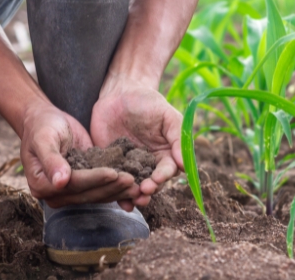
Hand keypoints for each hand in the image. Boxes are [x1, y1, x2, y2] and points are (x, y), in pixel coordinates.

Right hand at [20, 101, 139, 208]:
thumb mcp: (44, 138)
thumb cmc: (42, 126)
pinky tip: (133, 184)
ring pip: (97, 195)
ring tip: (136, 185)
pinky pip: (101, 189)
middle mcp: (56, 193)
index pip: (73, 185)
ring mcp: (70, 192)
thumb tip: (60, 182)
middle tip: (132, 180)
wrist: (45, 121)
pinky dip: (117, 187)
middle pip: (88, 193)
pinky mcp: (84, 185)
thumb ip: (51, 159)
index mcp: (42, 184)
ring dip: (117, 191)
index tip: (113, 172)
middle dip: (111, 187)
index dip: (94, 179)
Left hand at [91, 79, 183, 206]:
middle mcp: (149, 164)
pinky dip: (116, 193)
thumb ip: (178, 137)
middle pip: (152, 183)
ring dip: (134, 196)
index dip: (163, 176)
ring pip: (134, 186)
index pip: (168, 170)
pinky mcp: (111, 165)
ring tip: (132, 200)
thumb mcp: (167, 115)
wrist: (119, 93)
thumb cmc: (148, 102)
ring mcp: (129, 166)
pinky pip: (114, 181)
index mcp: (165, 154)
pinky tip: (118, 202)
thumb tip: (184, 164)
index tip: (158, 179)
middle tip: (143, 191)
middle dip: (149, 190)